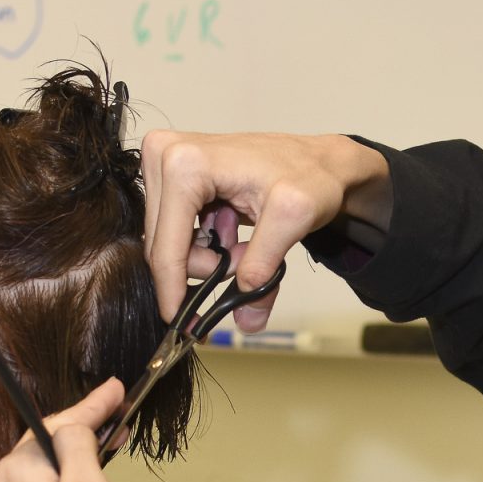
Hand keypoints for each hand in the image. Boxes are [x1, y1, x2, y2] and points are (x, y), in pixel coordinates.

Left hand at [0, 379, 138, 481]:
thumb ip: (77, 447)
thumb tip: (72, 423)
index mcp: (12, 476)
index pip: (56, 425)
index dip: (92, 406)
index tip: (116, 393)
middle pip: (42, 451)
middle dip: (79, 435)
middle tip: (115, 423)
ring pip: (37, 480)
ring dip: (69, 467)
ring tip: (103, 459)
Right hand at [140, 130, 392, 328]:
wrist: (319, 159)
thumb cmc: (310, 174)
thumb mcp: (293, 219)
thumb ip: (264, 268)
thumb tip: (247, 318)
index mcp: (185, 165)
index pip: (167, 247)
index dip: (175, 292)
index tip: (186, 325)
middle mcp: (165, 156)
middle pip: (163, 246)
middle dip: (205, 267)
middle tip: (245, 260)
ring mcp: (164, 162)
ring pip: (167, 242)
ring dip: (207, 257)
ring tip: (245, 243)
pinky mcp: (170, 174)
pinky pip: (174, 231)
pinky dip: (205, 243)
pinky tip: (233, 230)